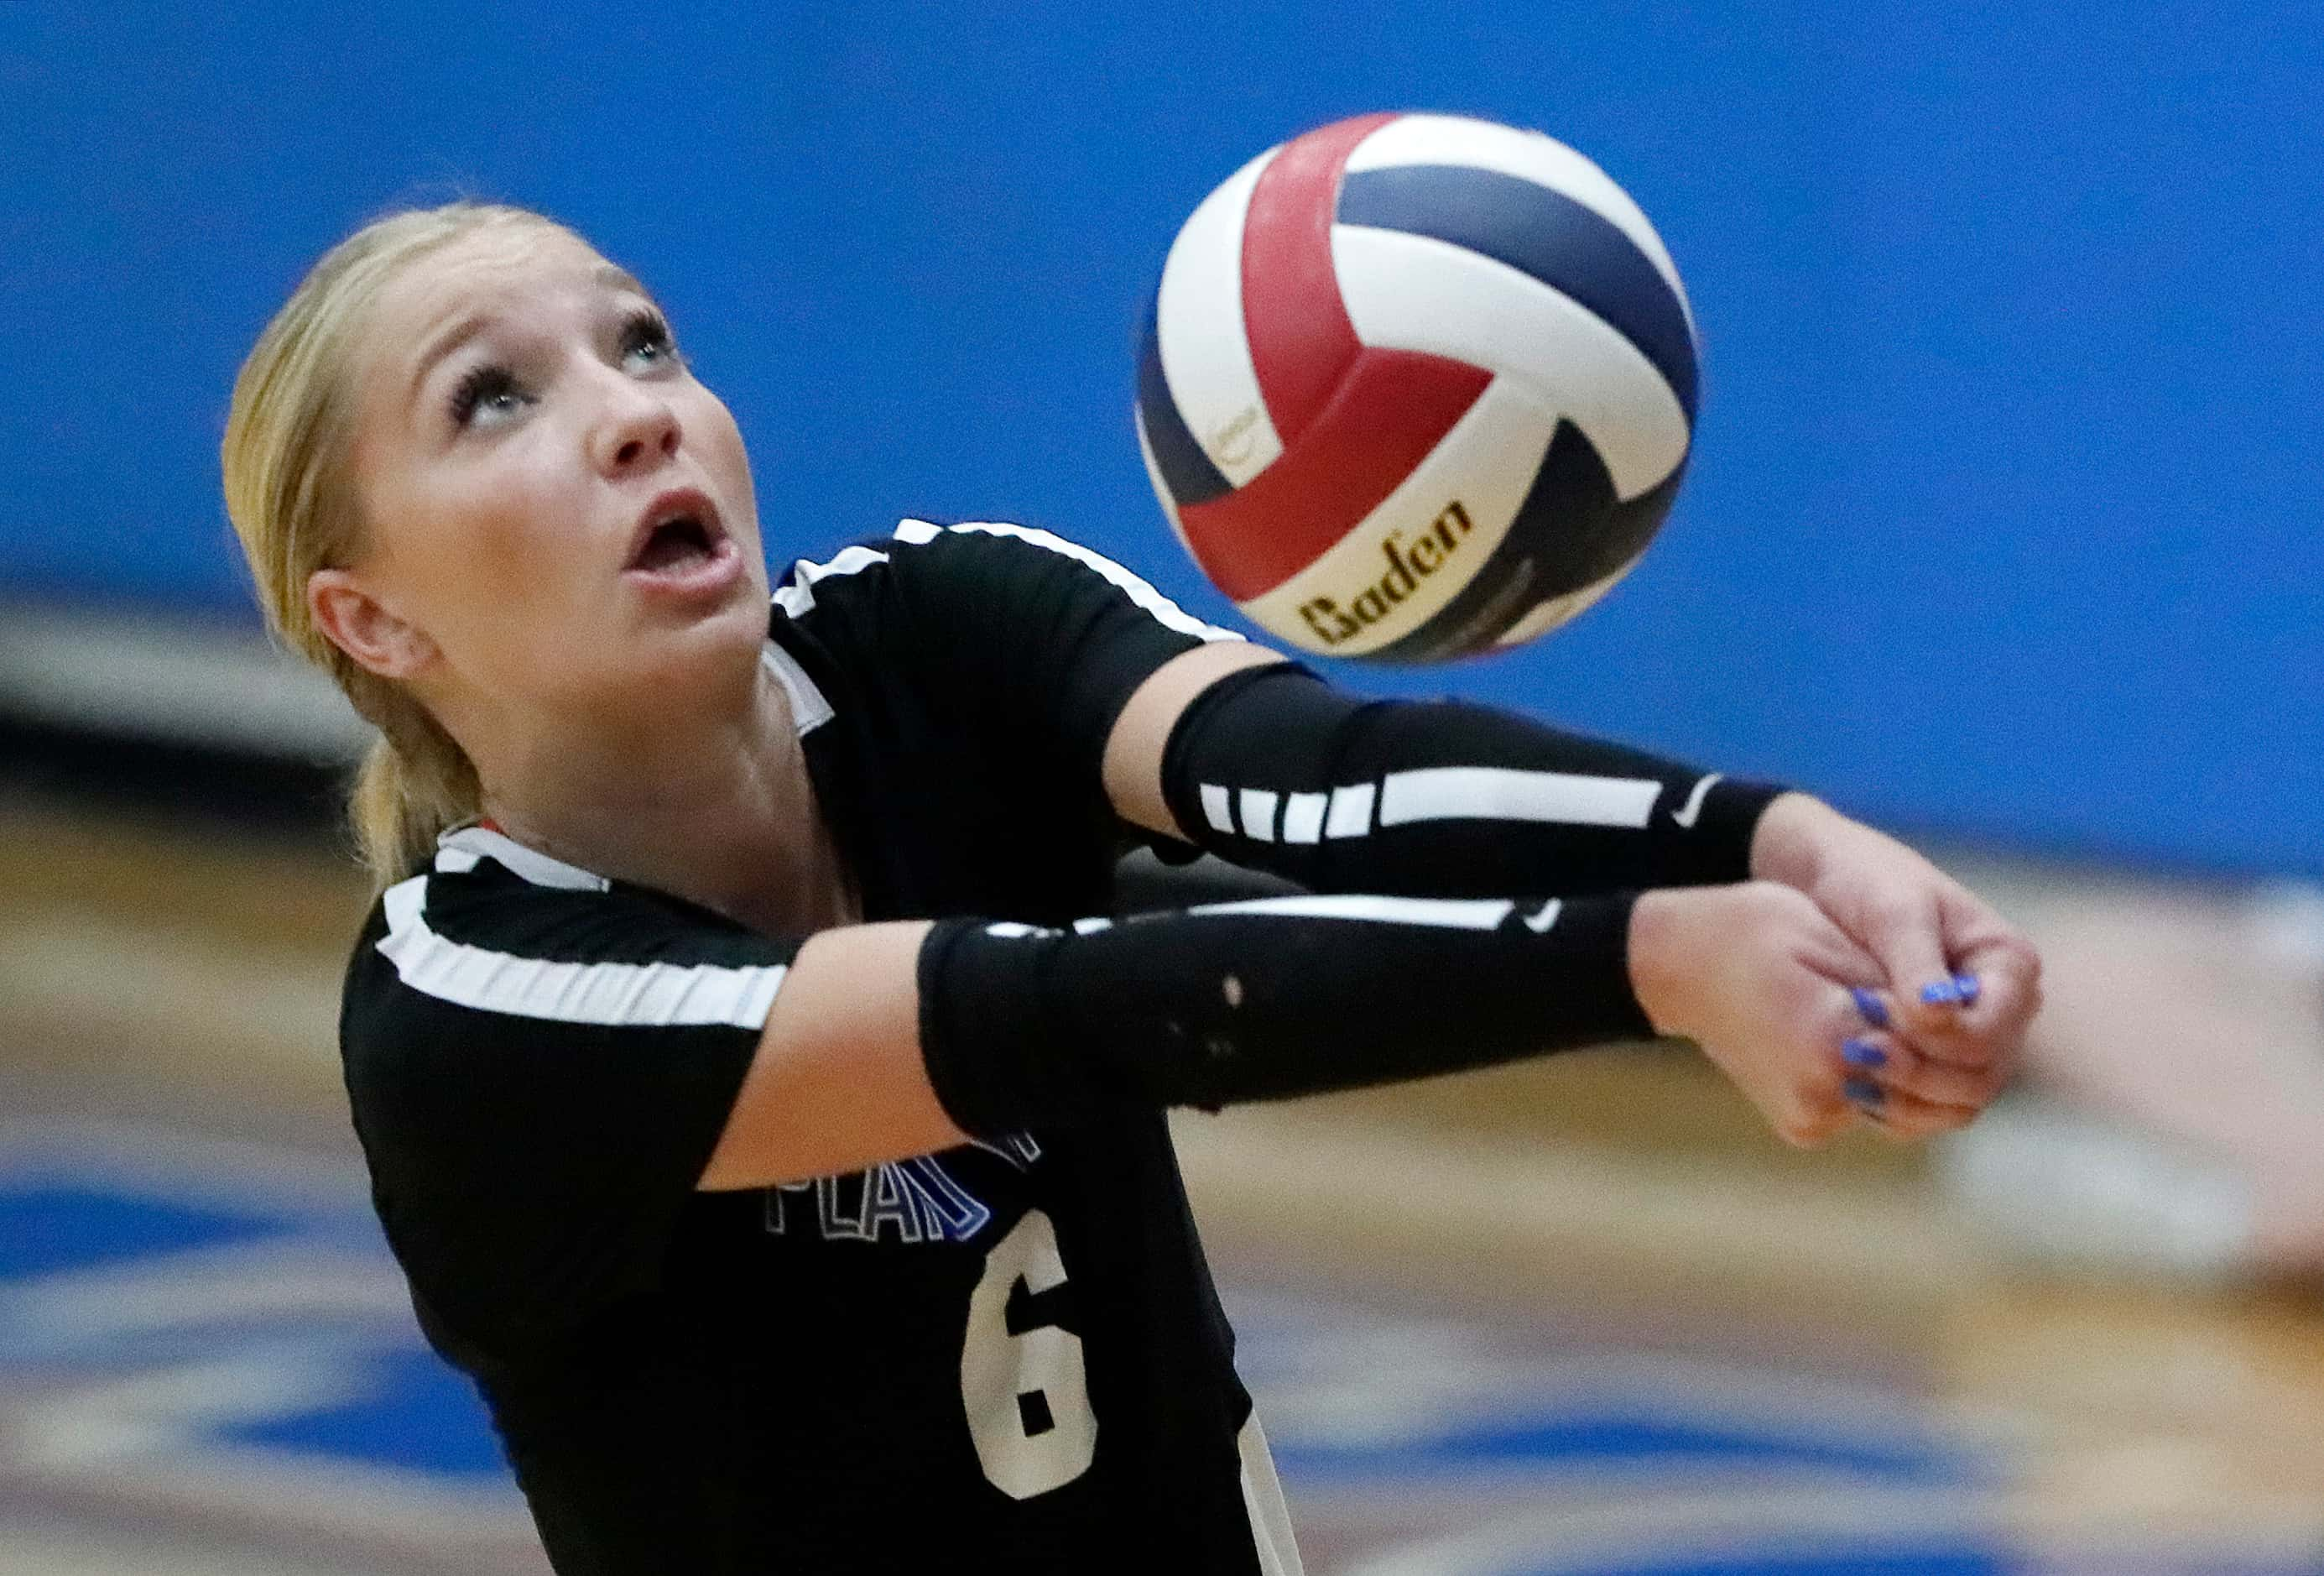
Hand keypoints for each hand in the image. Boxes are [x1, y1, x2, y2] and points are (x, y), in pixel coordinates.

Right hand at [1629, 882, 1998, 1145]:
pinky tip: (1883, 1042)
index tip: (1965, 991)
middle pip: (1930, 1087)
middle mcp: (1824, 1092)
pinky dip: (1889, 1083)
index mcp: (1831, 1038)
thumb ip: (1893, 983)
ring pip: (1909, 1106)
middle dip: (1951, 1052)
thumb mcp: (1829, 937)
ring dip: (1927, 1073)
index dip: (1958, 1017)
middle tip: (1961, 1012)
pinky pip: (1873, 1111)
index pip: (1933, 1041)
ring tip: (1927, 1026)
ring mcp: (1811, 1117)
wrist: (1679, 964)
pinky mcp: (1804, 1127)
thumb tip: (1952, 1013)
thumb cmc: (1754, 930)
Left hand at [1748, 793, 2042, 1094]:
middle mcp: (2004, 1009)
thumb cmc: (1867, 881)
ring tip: (1850, 1074)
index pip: (1991, 1032)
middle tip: (1856, 1051)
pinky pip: (1929, 1106)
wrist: (1827, 882)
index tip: (1874, 1011)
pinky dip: (1894, 1106)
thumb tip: (1939, 1017)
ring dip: (1906, 1098)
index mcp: (2010, 965)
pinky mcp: (1936, 1058)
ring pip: (1959, 1102)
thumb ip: (1917, 964)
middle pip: (1982, 1077)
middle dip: (1920, 1073)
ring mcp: (1974, 1039)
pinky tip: (1850, 1088)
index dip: (1939, 1038)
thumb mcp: (1893, 913)